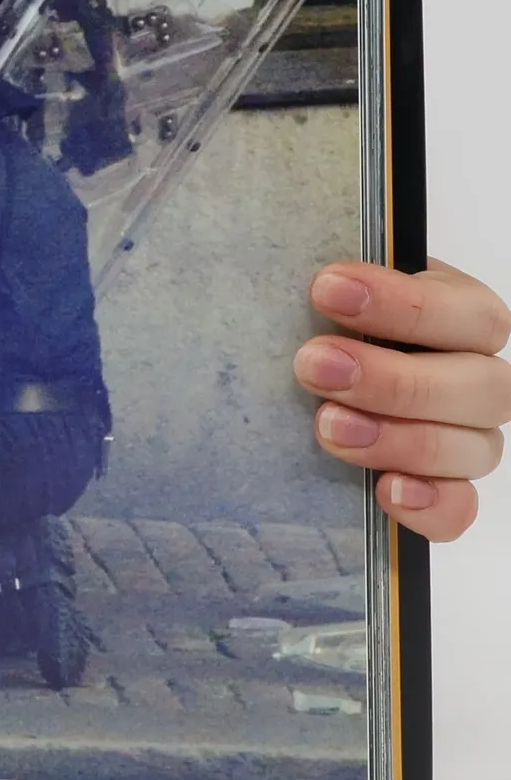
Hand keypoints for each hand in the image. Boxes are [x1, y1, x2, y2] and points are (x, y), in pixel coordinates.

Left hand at [293, 259, 510, 541]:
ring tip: (328, 425)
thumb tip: (309, 270)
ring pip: (472, 449)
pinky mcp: (442, 490)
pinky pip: (458, 509)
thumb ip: (333, 283)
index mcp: (460, 315)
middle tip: (313, 364)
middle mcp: (475, 378)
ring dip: (398, 439)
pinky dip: (430, 505)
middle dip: (393, 379)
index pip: (467, 312)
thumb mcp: (327, 292)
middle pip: (480, 387)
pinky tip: (386, 491)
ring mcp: (466, 438)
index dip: (404, 304)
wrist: (298, 369)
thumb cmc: (317, 322)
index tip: (325, 289)